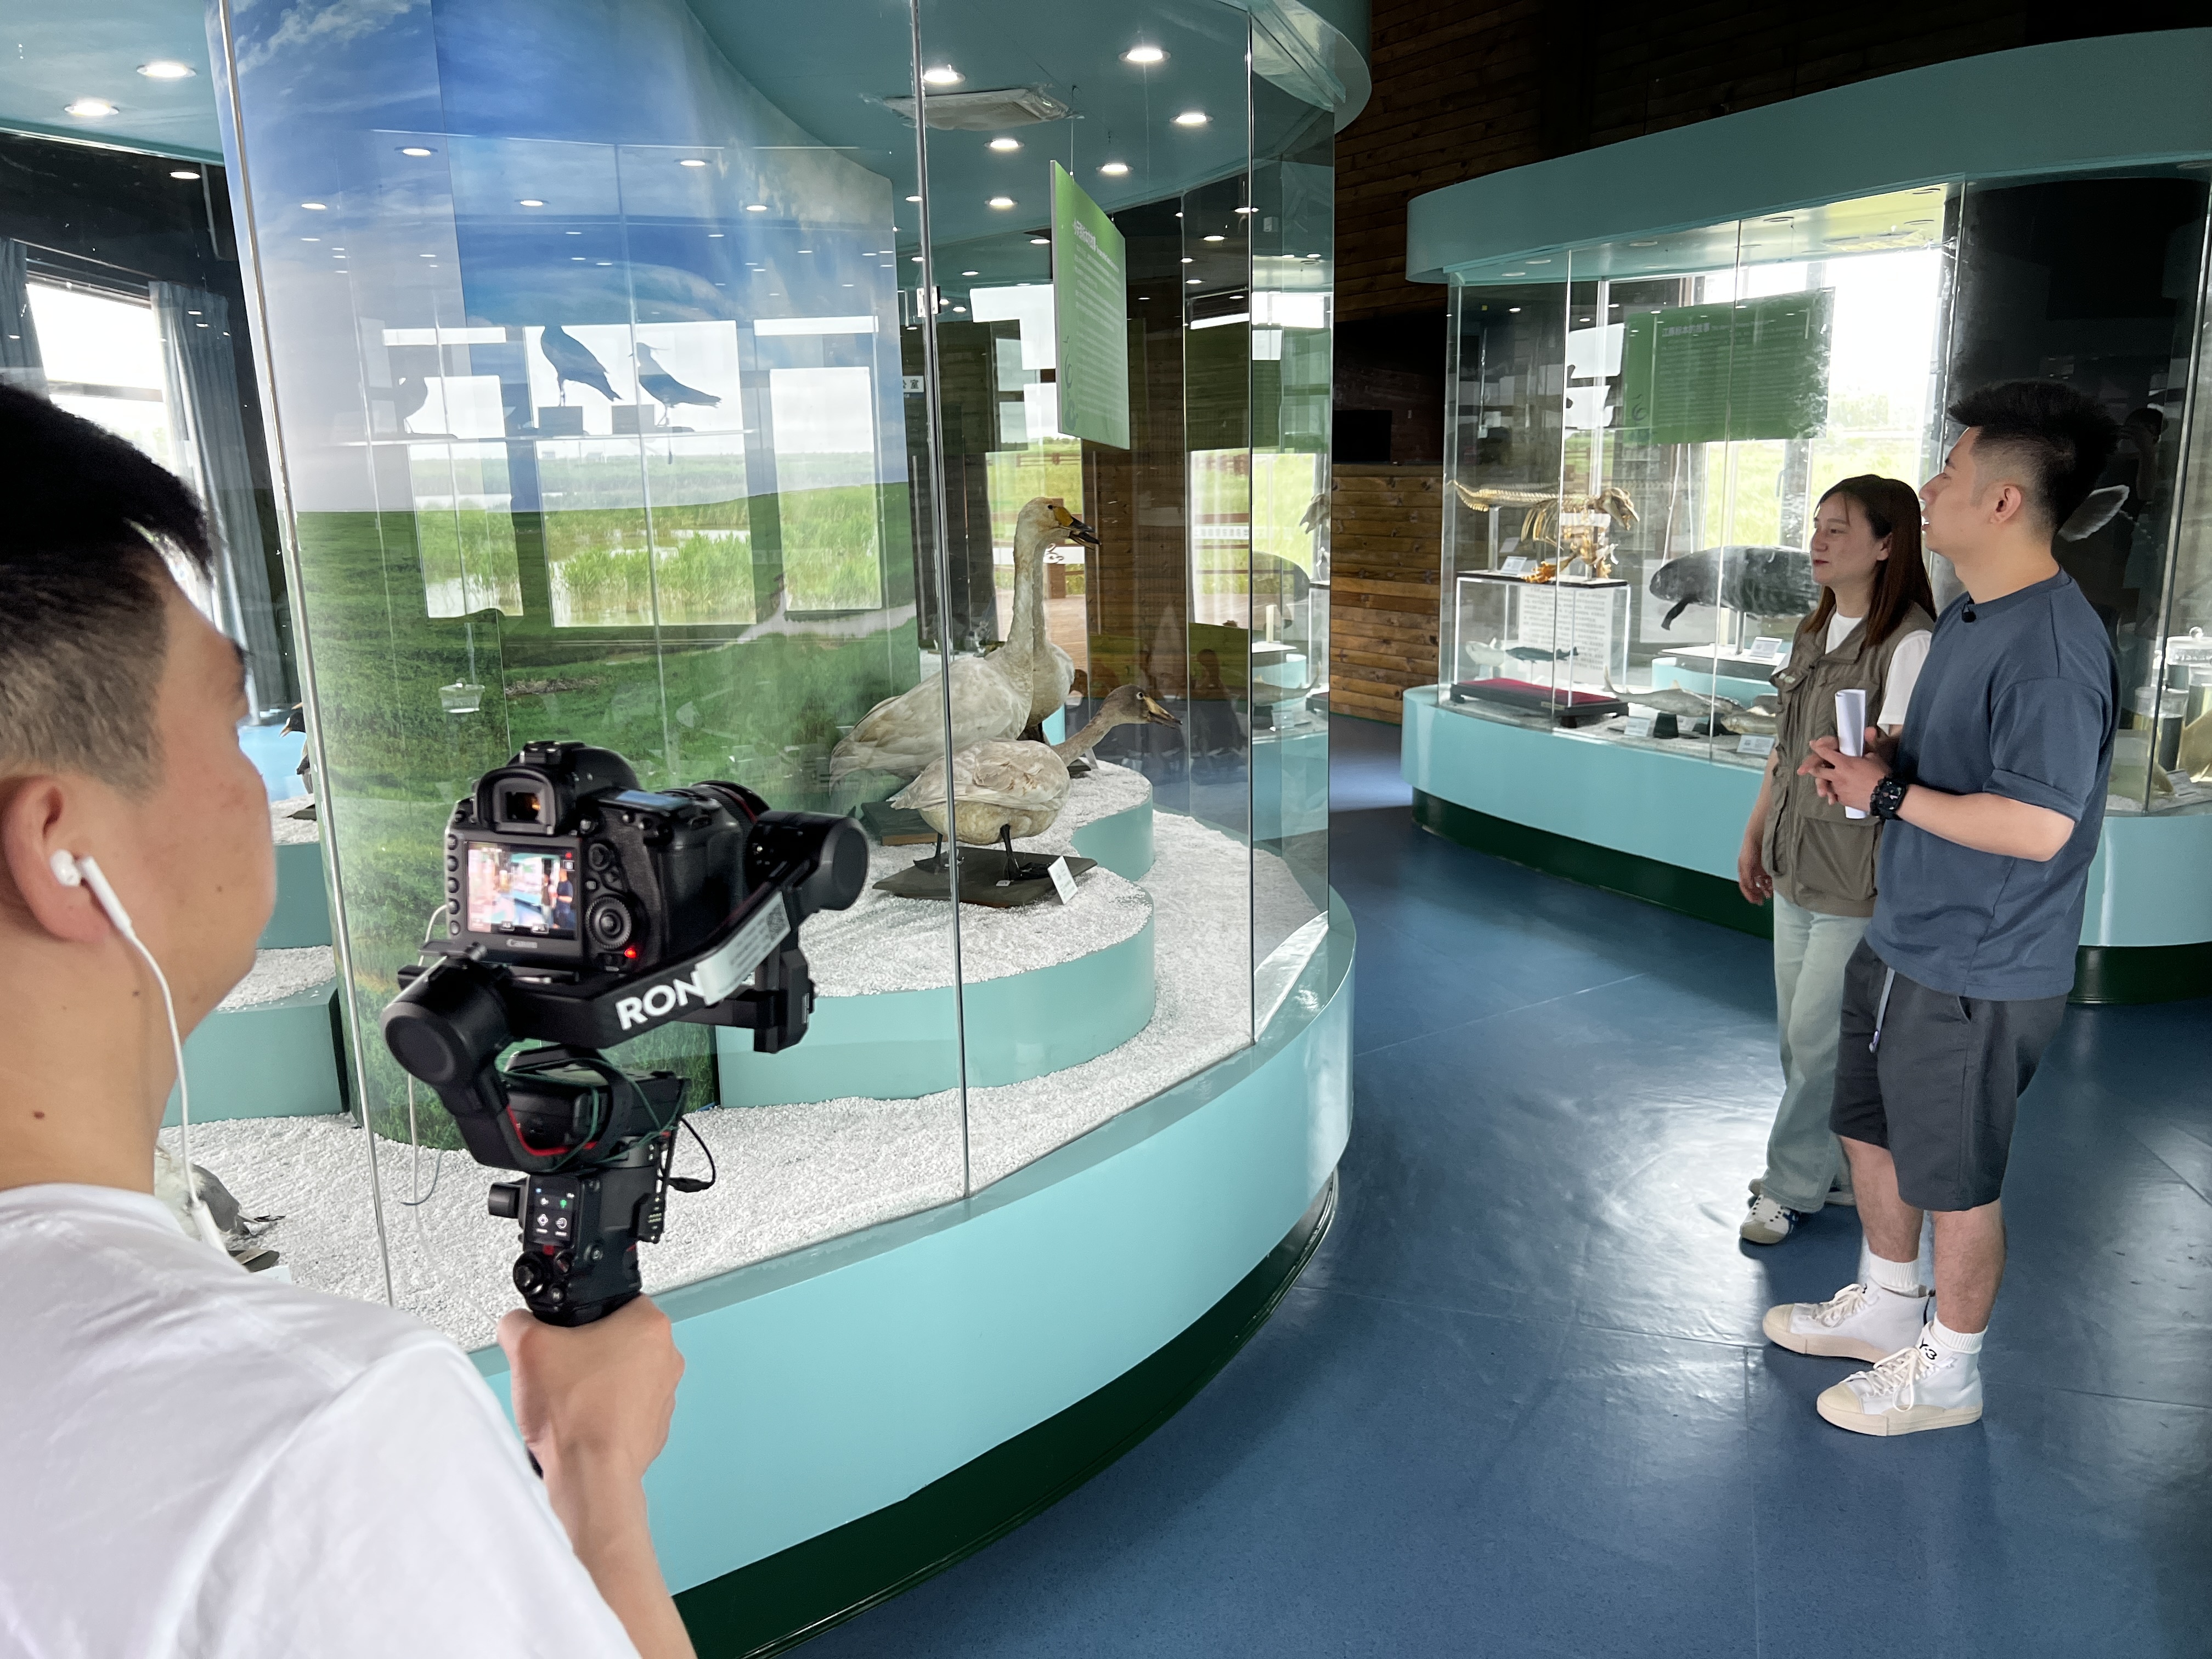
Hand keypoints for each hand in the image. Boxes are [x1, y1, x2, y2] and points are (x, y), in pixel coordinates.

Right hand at [499, 1295, 683, 1488]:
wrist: (590, 1477)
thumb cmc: (576, 1418)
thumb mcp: (527, 1348)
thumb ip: (517, 1323)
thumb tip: (517, 1323)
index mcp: (649, 1325)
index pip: (612, 1301)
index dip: (577, 1318)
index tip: (562, 1335)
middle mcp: (666, 1357)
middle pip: (613, 1339)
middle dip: (581, 1353)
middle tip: (559, 1370)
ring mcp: (663, 1394)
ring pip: (616, 1375)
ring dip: (590, 1384)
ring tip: (566, 1400)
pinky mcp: (654, 1425)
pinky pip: (621, 1407)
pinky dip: (600, 1412)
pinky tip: (578, 1422)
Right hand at [1736, 834, 1771, 904]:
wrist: (1759, 834)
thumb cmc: (1750, 848)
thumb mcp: (1744, 864)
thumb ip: (1746, 877)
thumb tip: (1751, 888)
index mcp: (1744, 870)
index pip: (1745, 886)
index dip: (1749, 895)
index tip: (1756, 902)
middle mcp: (1752, 870)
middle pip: (1754, 886)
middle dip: (1758, 893)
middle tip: (1763, 900)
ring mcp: (1760, 867)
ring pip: (1762, 882)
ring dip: (1765, 889)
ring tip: (1771, 894)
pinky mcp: (1769, 864)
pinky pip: (1770, 877)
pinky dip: (1772, 882)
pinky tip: (1775, 885)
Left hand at [1799, 727, 1891, 813]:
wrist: (1887, 796)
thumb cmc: (1881, 775)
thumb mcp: (1874, 756)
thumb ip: (1867, 743)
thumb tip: (1869, 730)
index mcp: (1844, 763)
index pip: (1825, 753)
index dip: (1817, 748)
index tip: (1813, 745)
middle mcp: (1837, 776)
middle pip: (1817, 771)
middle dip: (1813, 768)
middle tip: (1811, 767)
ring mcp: (1839, 789)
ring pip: (1826, 784)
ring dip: (1826, 782)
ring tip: (1832, 782)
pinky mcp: (1843, 800)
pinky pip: (1836, 795)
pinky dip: (1837, 792)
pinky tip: (1844, 791)